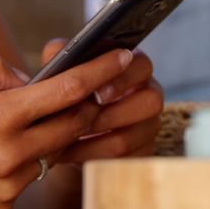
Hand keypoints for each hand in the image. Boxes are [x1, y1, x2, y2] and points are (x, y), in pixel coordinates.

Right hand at [0, 49, 133, 208]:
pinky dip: (30, 155)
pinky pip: (32, 174)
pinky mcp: (3, 207)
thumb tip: (26, 78)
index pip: (67, 91)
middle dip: (89, 103)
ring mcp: (9, 185)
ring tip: (32, 116)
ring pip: (54, 151)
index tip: (124, 56)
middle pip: (74, 124)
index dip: (101, 71)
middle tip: (91, 85)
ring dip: (55, 131)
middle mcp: (10, 154)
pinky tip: (5, 146)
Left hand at [37, 40, 164, 162]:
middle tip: (86, 115)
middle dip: (116, 110)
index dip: (122, 78)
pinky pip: (122, 158)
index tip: (95, 91)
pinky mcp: (139, 154)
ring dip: (98, 137)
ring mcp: (148, 126)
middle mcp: (148, 94)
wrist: (63, 133)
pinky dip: (92, 155)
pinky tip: (69, 151)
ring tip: (69, 135)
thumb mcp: (61, 73)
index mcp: (134, 68)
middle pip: (152, 100)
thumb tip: (57, 50)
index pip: (142, 65)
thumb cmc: (68, 95)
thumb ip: (60, 57)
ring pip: (135, 133)